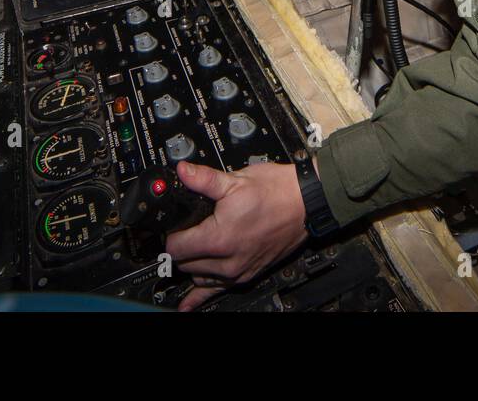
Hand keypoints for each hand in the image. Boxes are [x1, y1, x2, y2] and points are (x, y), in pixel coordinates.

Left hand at [165, 160, 307, 311]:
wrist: (306, 202)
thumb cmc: (276, 192)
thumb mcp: (235, 181)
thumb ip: (203, 179)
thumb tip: (182, 172)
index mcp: (219, 238)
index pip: (175, 248)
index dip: (171, 234)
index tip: (174, 225)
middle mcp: (227, 262)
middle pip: (184, 264)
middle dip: (181, 248)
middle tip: (185, 231)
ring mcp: (238, 271)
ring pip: (198, 277)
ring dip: (192, 265)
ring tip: (191, 251)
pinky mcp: (248, 275)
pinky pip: (218, 291)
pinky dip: (200, 297)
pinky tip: (187, 306)